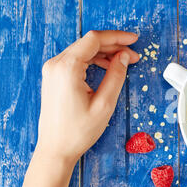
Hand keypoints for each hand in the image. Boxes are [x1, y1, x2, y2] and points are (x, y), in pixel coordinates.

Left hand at [36, 30, 139, 169]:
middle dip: (113, 46)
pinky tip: (108, 66)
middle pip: (88, 43)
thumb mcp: (105, 104)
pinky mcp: (54, 77)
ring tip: (124, 62)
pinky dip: (94, 60)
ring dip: (105, 53)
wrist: (56, 149)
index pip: (94, 39)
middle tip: (134, 55)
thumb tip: (124, 57)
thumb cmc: (78, 131)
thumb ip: (116, 76)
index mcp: (67, 68)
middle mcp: (56, 64)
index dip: (117, 37)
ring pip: (83, 51)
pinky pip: (76, 60)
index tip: (134, 40)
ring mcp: (52, 70)